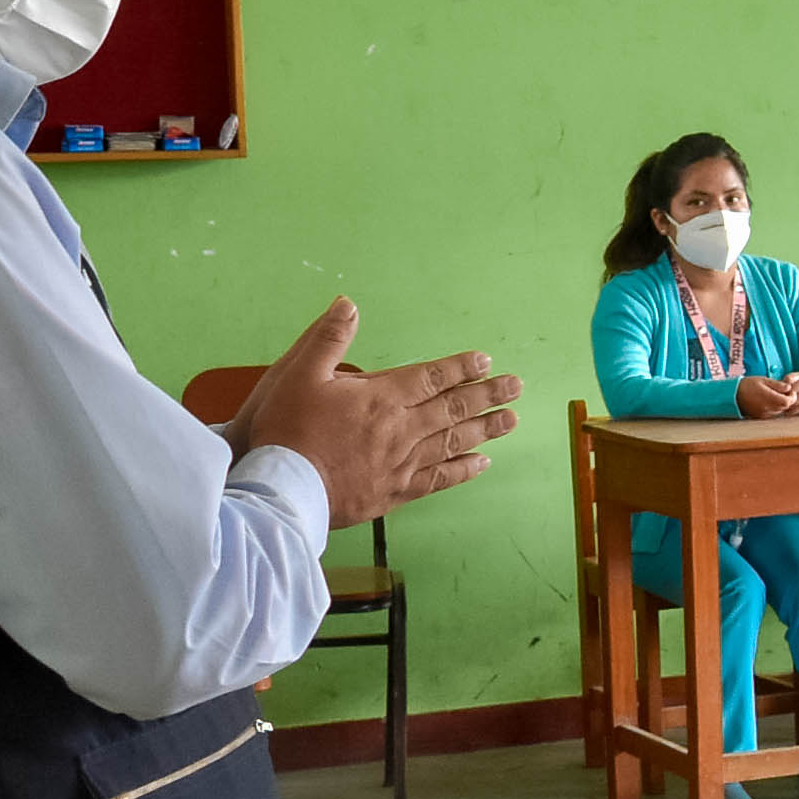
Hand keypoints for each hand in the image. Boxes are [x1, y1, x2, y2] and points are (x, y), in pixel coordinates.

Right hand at [228, 298, 521, 527]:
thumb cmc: (286, 431)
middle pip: (452, 409)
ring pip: (453, 443)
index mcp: (381, 398)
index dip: (460, 368)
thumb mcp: (298, 374)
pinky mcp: (394, 493)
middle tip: (517, 386)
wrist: (281, 490)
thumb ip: (327, 339)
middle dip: (487, 395)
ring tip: (512, 420)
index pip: (430, 378)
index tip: (485, 362)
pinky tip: (482, 463)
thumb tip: (349, 305)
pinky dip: (463, 470)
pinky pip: (438, 480)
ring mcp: (400, 464)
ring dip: (485, 430)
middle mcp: (400, 430)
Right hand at [736, 373, 798, 418]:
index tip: (789, 389)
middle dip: (787, 399)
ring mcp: (764, 414)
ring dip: (781, 404)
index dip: (792, 396)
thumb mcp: (763, 380)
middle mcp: (768, 409)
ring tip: (774, 395)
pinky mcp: (761, 417)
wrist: (732, 395)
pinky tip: (768, 401)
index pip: (789, 401)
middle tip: (783, 391)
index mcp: (769, 398)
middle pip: (785, 407)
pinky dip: (774, 408)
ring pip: (780, 411)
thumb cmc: (748, 385)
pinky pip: (773, 414)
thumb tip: (789, 387)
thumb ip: (778, 385)